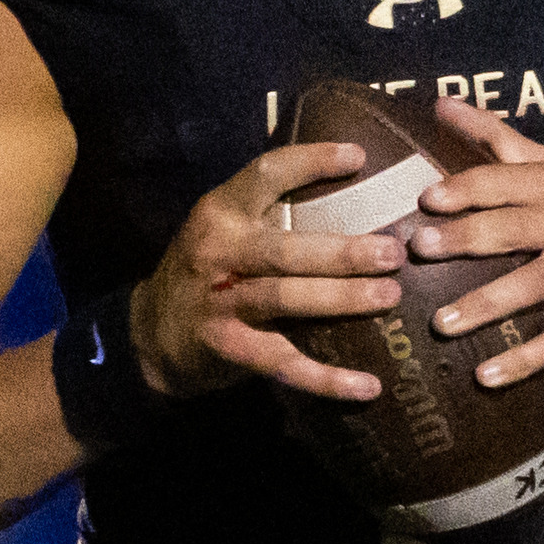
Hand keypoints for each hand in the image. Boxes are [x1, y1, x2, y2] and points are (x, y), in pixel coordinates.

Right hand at [133, 141, 402, 402]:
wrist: (151, 333)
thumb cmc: (208, 271)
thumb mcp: (226, 229)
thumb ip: (271, 212)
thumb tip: (356, 192)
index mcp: (220, 211)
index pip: (266, 175)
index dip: (311, 162)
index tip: (358, 157)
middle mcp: (217, 252)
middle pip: (285, 250)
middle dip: (342, 252)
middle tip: (392, 253)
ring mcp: (219, 303)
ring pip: (285, 299)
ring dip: (341, 299)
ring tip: (390, 296)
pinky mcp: (227, 348)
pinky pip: (284, 363)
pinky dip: (327, 379)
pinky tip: (369, 386)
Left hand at [417, 99, 543, 388]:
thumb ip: (496, 140)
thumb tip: (440, 101)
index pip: (509, 178)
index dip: (467, 187)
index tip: (426, 200)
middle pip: (515, 227)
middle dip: (464, 237)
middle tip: (419, 249)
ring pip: (532, 284)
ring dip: (484, 305)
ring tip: (441, 324)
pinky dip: (522, 361)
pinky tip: (485, 377)